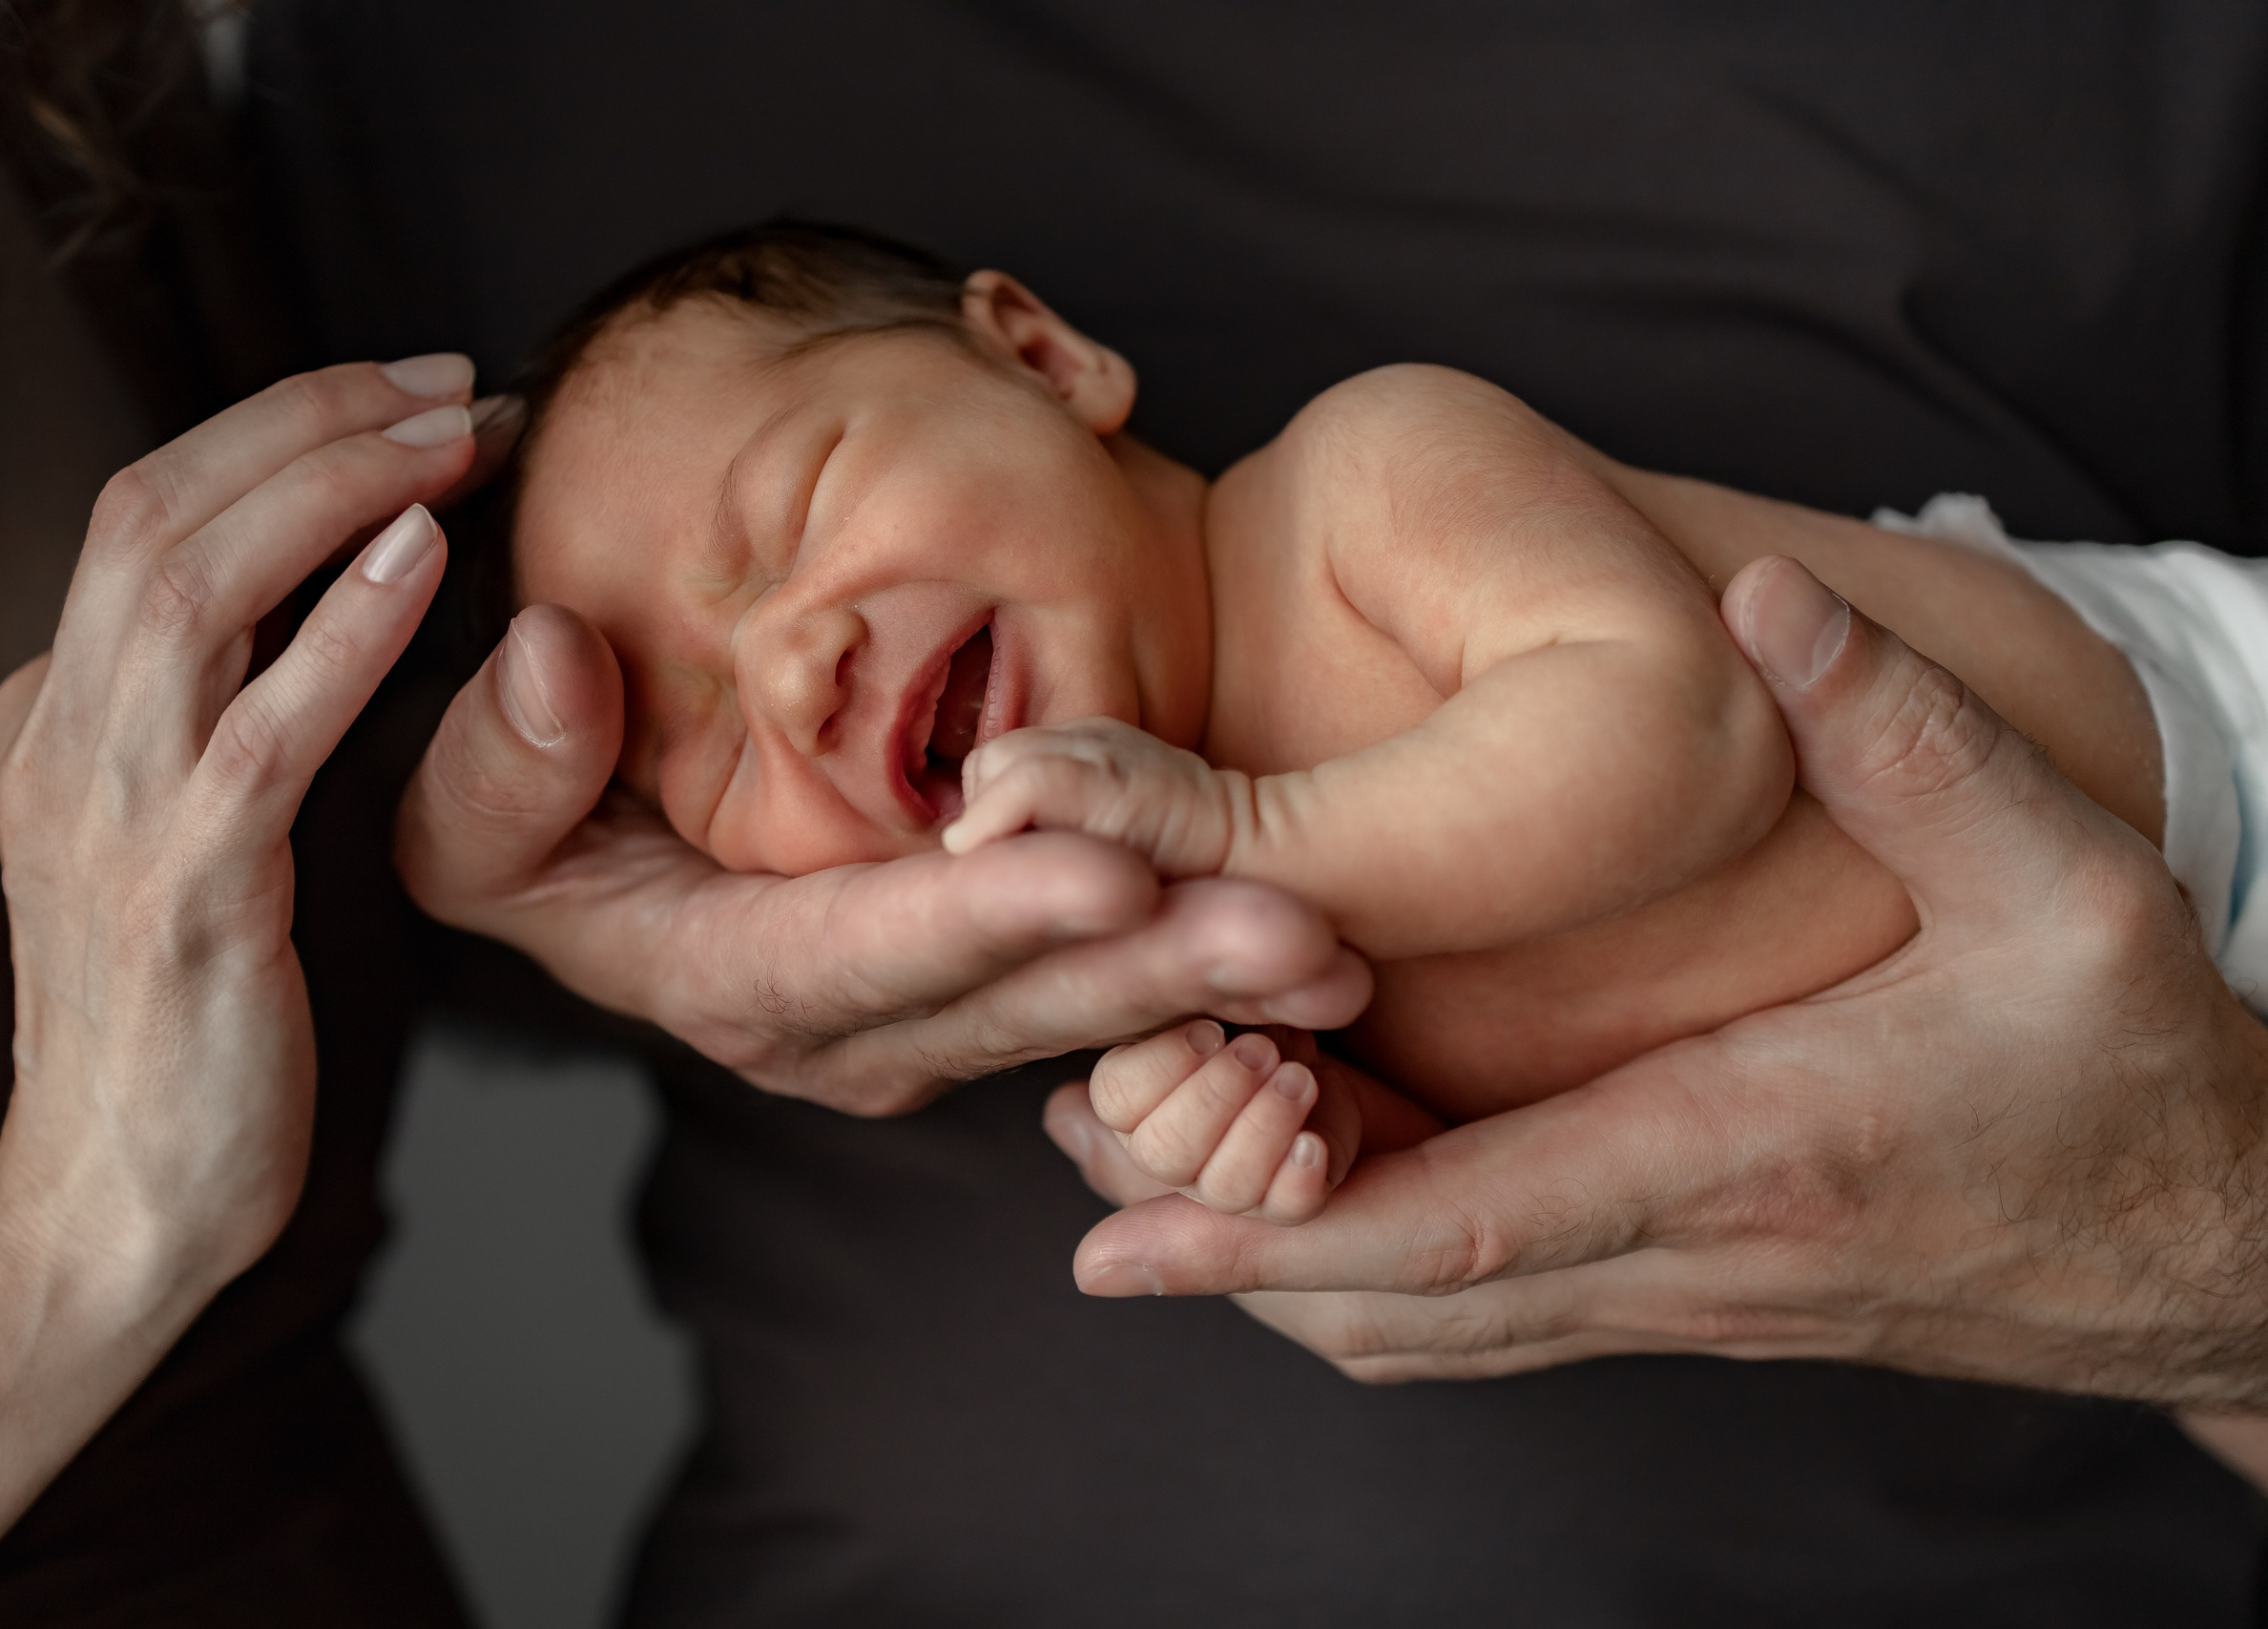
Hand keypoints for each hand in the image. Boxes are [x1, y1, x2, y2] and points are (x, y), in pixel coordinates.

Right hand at [0, 357, 477, 1285]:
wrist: (107, 1210)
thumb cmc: (176, 1028)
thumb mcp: (162, 844)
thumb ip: (198, 727)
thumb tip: (301, 622)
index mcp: (58, 714)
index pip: (150, 510)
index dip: (284, 428)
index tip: (414, 391)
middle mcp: (61, 738)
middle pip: (158, 507)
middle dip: (310, 418)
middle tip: (454, 379)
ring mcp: (110, 812)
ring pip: (188, 583)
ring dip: (330, 486)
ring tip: (453, 433)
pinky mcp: (186, 896)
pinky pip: (262, 730)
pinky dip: (341, 629)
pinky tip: (425, 559)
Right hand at [396, 613, 1371, 1115]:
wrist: (618, 823)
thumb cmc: (545, 808)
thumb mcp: (476, 811)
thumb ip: (498, 761)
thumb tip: (553, 658)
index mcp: (726, 988)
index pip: (861, 960)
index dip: (980, 921)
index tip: (1109, 870)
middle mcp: (848, 1033)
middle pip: (1013, 1001)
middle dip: (1157, 971)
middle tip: (1306, 933)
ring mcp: (934, 1024)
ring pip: (1085, 1004)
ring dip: (1211, 979)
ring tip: (1341, 945)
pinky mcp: (998, 990)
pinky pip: (1111, 987)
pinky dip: (1204, 972)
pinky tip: (1318, 948)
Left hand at [1051, 555, 2267, 1406]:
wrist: (2216, 1254)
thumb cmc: (2132, 1072)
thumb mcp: (2060, 883)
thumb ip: (1909, 738)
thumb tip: (1759, 607)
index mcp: (1745, 1153)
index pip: (1468, 1227)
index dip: (1278, 1233)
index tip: (1124, 1237)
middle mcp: (1684, 1255)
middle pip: (1400, 1304)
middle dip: (1228, 1253)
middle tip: (1081, 1177)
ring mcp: (1679, 1294)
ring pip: (1432, 1326)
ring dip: (1287, 1262)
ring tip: (1156, 1162)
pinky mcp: (1688, 1294)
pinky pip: (1492, 1310)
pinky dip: (1378, 1267)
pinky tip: (1319, 1180)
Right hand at [1081, 1024, 1356, 1223]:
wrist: (1428, 1027)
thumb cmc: (1313, 1006)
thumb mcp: (1247, 997)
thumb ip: (1186, 1014)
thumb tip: (1073, 1098)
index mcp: (1156, 1083)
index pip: (1115, 1098)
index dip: (1156, 1068)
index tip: (1207, 1031)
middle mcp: (1188, 1145)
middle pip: (1159, 1151)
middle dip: (1211, 1096)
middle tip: (1260, 1053)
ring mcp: (1246, 1182)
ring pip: (1222, 1187)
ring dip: (1259, 1127)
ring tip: (1302, 1080)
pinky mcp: (1311, 1200)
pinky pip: (1288, 1213)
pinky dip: (1296, 1179)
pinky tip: (1314, 1146)